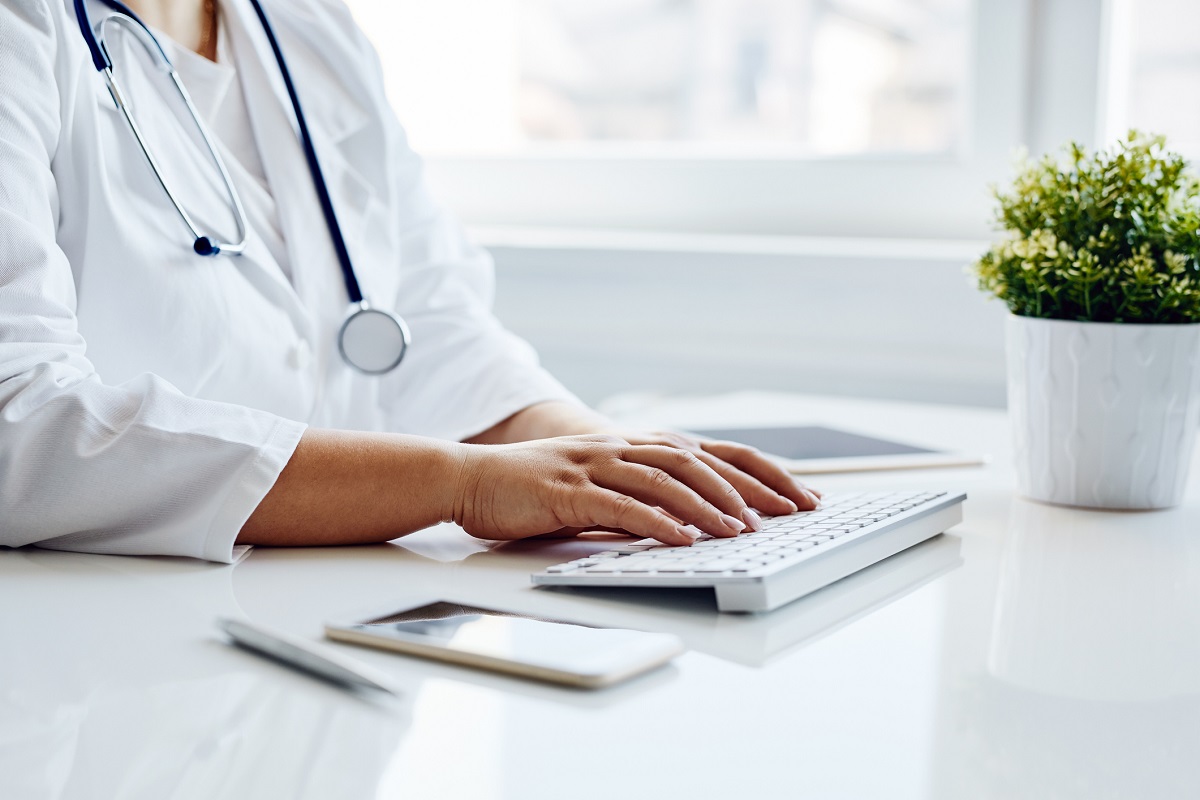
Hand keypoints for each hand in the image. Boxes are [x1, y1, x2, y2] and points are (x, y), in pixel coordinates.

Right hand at [450, 435, 768, 545]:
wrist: (469, 477)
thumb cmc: (532, 489)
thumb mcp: (596, 487)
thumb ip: (638, 498)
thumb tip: (687, 524)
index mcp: (632, 445)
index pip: (709, 451)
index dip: (756, 471)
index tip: (796, 494)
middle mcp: (620, 446)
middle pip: (698, 460)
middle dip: (749, 487)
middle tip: (789, 511)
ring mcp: (594, 465)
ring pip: (664, 480)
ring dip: (707, 506)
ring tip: (741, 531)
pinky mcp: (568, 490)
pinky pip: (621, 505)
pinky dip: (656, 523)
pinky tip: (683, 539)